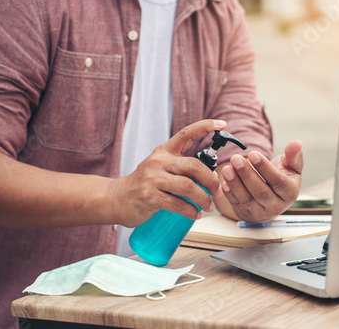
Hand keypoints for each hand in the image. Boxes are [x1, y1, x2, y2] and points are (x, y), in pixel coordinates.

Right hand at [107, 120, 225, 226]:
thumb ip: (180, 168)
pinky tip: (195, 215)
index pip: (186, 134)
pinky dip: (190, 211)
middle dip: (211, 180)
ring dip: (203, 198)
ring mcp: (152, 179)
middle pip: (193, 166)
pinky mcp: (149, 196)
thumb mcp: (159, 168)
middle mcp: (158, 161)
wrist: (116, 199)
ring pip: (187, 186)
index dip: (205, 127)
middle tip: (218, 191)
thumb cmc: (145, 185)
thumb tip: (210, 179)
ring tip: (209, 206)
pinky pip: (176, 204)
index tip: (222, 124)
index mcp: (163, 151)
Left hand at [219, 140, 302, 221]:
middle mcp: (277, 206)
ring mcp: (261, 212)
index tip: (253, 154)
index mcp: (290, 193)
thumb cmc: (282, 178)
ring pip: (247, 199)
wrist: (271, 196)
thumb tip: (297, 143)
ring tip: (227, 168)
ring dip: (235, 183)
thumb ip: (293, 155)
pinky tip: (224, 182)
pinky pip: (237, 204)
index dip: (265, 168)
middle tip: (236, 159)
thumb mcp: (291, 167)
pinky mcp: (246, 214)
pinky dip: (229, 194)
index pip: (278, 181)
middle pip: (261, 192)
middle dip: (247, 174)